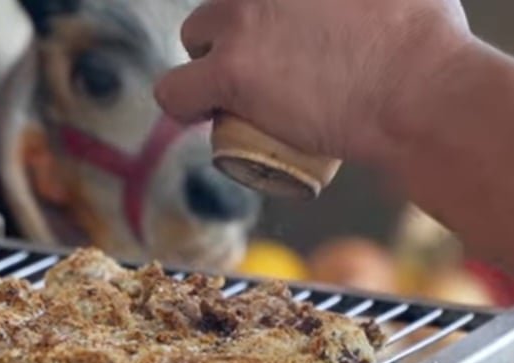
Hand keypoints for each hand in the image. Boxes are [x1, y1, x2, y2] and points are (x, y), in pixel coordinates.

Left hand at [155, 0, 473, 161]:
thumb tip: (357, 9)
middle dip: (231, 36)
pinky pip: (174, 88)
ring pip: (194, 36)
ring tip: (235, 95)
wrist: (417, 90)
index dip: (258, 18)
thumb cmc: (426, 46)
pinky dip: (184, 103)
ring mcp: (243, 18)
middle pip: (220, 6)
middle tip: (258, 71)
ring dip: (209, 64)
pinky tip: (203, 114)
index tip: (274, 41)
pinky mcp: (231, 69)